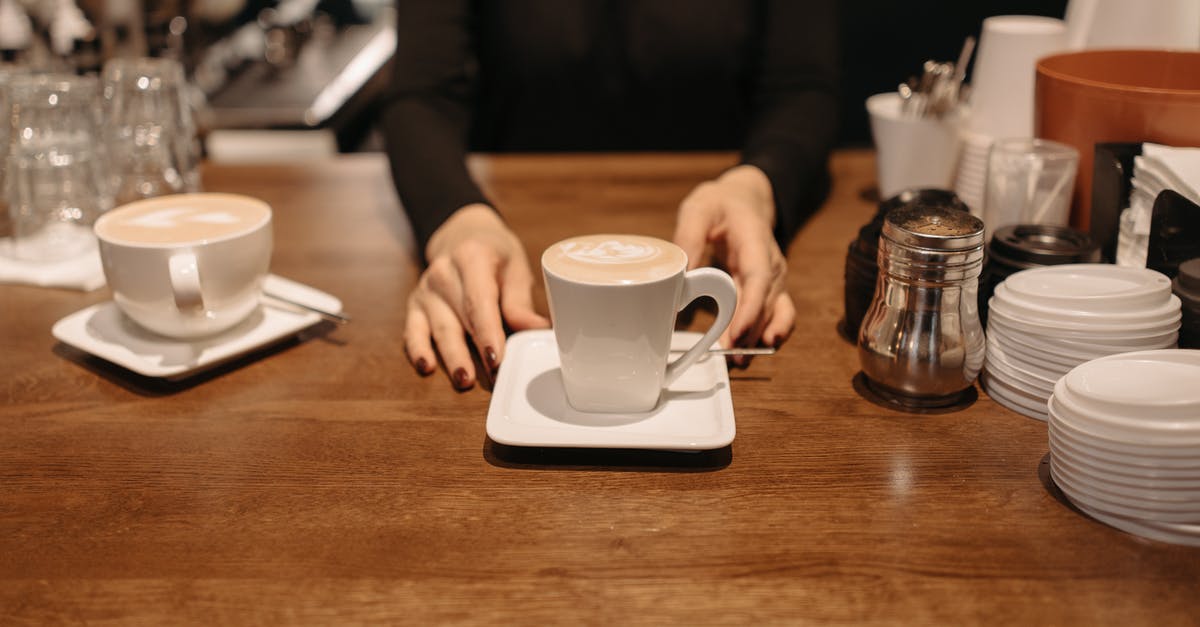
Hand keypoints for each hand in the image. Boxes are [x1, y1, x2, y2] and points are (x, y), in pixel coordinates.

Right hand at [404, 204, 549, 387]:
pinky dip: (418, 350)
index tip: (497, 358)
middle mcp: (443, 273)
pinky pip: (413, 331)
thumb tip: (537, 330)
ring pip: (439, 329)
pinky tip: (426, 367)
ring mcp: (426, 290)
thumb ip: (520, 301)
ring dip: (451, 357)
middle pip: (459, 318)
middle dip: (474, 351)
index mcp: (471, 257)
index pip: (479, 301)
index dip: (488, 332)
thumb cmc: (494, 252)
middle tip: (491, 377)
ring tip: (464, 380)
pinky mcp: (416, 305)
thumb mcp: (515, 266)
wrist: (463, 234)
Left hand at [673, 165, 795, 361]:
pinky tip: (753, 348)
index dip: (750, 308)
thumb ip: (688, 238)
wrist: (743, 199)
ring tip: (739, 360)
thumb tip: (679, 279)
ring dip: (758, 337)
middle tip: (731, 356)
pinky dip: (768, 332)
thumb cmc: (720, 203)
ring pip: (773, 313)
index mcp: (755, 241)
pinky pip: (776, 314)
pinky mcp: (767, 288)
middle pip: (766, 303)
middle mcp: (771, 263)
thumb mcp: (698, 209)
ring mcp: (772, 278)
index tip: (737, 332)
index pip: (759, 278)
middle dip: (750, 332)